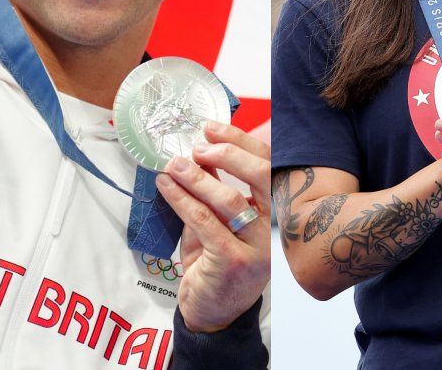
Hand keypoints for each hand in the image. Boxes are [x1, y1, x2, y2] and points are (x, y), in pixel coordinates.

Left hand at [155, 121, 269, 332]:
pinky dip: (181, 200)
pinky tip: (165, 186)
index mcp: (276, 214)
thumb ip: (213, 190)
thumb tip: (196, 152)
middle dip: (228, 154)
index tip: (212, 129)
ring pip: (228, 200)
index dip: (241, 143)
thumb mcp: (218, 220)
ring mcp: (257, 248)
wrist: (212, 312)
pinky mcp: (233, 262)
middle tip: (197, 146)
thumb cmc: (215, 261)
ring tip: (172, 165)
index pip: (269, 167)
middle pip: (262, 177)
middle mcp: (274, 230)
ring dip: (196, 177)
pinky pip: (204, 222)